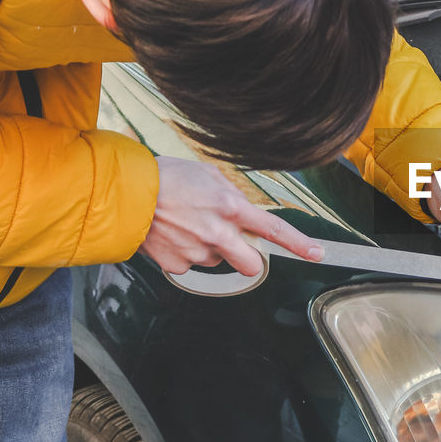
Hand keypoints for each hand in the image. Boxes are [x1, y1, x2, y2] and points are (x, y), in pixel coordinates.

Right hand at [141, 157, 323, 275]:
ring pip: (217, 261)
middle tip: (230, 241)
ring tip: (186, 225)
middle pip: (252, 264)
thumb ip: (231, 195)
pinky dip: (185, 253)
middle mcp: (218, 233)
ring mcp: (197, 252)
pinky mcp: (176, 265)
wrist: (123, 194)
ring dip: (209, 249)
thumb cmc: (165, 178)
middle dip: (248, 258)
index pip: (274, 230)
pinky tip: (171, 235)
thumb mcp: (207, 176)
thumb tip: (242, 211)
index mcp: (230, 207)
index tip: (317, 254)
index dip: (299, 244)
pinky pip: (190, 265)